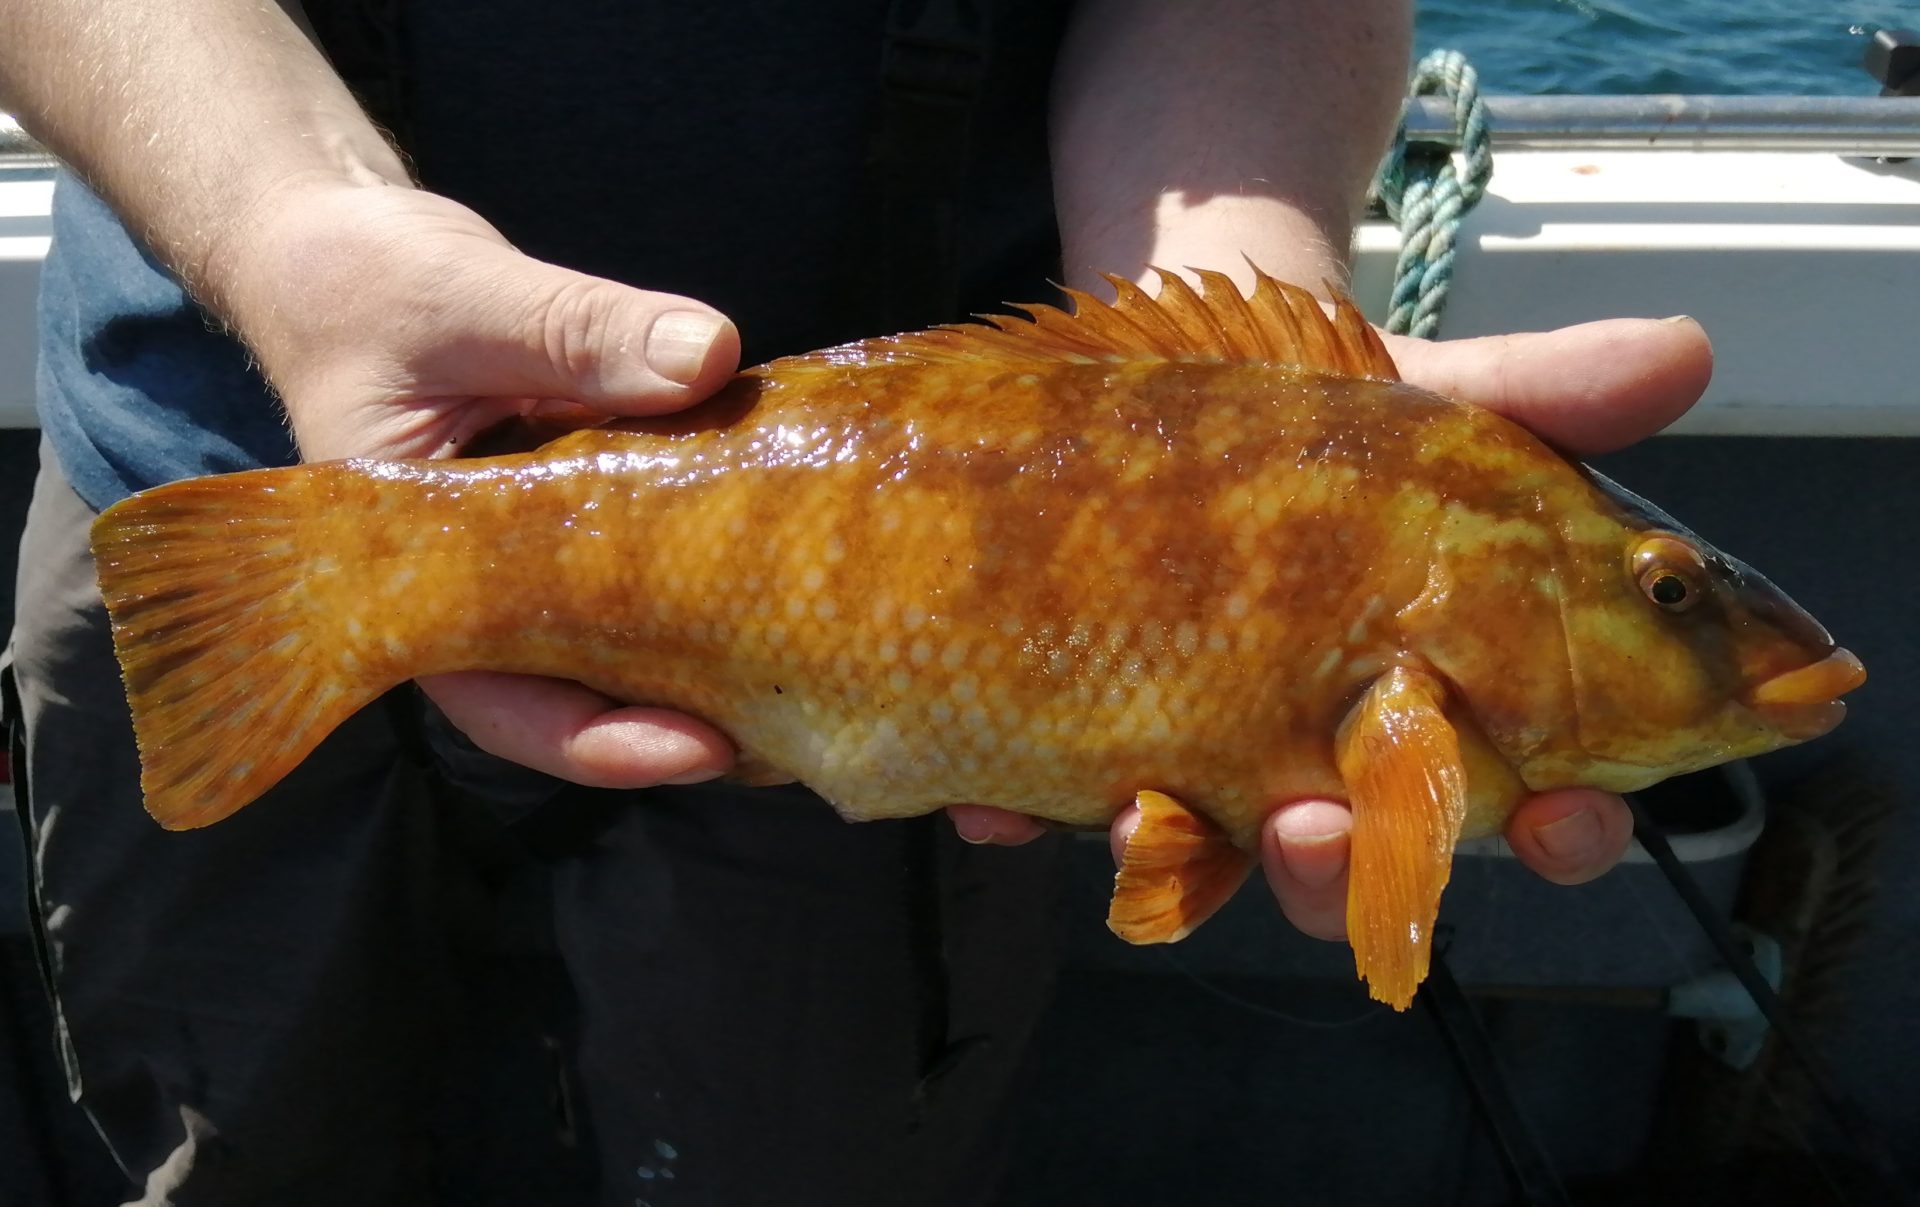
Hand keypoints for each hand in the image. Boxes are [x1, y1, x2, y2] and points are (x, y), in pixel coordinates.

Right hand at [224, 178, 742, 787]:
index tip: (694, 749)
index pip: (498, 699)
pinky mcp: (585, 497)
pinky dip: (709, 550)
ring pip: (621, 626)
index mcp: (409, 577)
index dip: (594, 744)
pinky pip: (649, 544)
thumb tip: (709, 356)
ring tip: (806, 657)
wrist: (338, 245)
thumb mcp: (464, 296)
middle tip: (784, 721)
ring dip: (703, 647)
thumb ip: (578, 329)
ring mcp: (536, 544)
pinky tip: (786, 547)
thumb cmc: (364, 280)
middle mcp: (478, 581)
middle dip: (676, 718)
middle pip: (576, 688)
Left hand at [954, 313, 1712, 938]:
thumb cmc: (1333, 420)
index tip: (1565, 820)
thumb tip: (1681, 348)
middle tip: (1314, 825)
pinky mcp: (1090, 744)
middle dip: (1336, 865)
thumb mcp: (1432, 399)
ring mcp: (1203, 760)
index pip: (1533, 809)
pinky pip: (1055, 809)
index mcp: (1443, 709)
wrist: (1180, 379)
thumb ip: (1547, 395)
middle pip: (1354, 861)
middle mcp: (1327, 759)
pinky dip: (1022, 814)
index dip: (1562, 834)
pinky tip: (992, 805)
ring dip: (1183, 858)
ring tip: (1148, 817)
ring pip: (1206, 858)